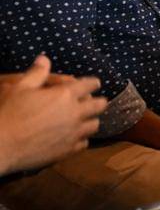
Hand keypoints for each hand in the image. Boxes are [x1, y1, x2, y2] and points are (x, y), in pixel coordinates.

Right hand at [0, 56, 106, 174]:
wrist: (2, 145)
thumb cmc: (9, 113)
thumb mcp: (20, 88)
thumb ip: (36, 73)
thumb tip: (44, 59)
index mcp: (65, 95)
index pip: (90, 85)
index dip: (92, 83)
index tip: (92, 84)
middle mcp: (75, 113)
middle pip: (100, 105)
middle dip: (98, 102)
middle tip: (91, 102)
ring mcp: (74, 133)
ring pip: (94, 125)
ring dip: (90, 121)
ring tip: (84, 120)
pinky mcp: (69, 150)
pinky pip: (84, 143)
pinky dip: (81, 139)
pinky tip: (73, 137)